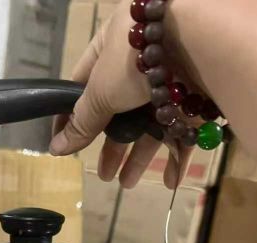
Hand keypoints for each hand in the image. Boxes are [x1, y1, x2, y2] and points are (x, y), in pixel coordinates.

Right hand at [50, 1, 192, 188]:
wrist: (200, 44)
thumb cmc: (138, 59)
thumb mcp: (101, 91)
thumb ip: (82, 122)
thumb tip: (56, 148)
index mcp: (112, 48)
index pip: (84, 85)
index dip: (73, 117)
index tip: (64, 145)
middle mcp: (141, 64)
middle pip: (120, 112)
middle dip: (112, 147)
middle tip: (104, 174)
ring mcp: (169, 83)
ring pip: (151, 126)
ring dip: (140, 158)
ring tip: (128, 184)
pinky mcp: (194, 100)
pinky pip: (183, 133)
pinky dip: (176, 158)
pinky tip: (170, 182)